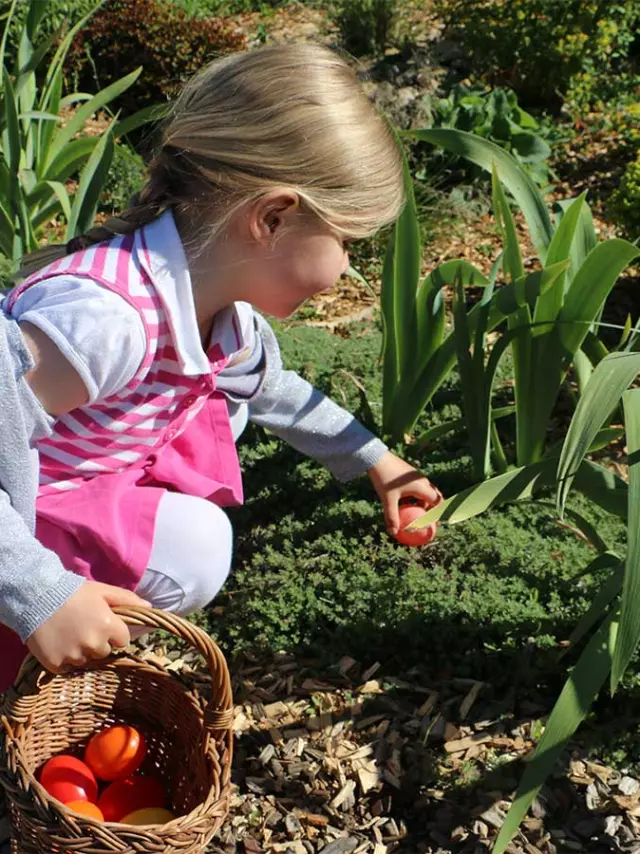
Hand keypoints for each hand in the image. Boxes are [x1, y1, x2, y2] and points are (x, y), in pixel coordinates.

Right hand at [26, 582, 148, 674]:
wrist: (36, 596)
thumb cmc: (74, 592)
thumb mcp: (103, 591)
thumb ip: (127, 600)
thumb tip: (149, 607)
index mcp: (109, 626)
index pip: (122, 641)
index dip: (113, 633)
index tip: (102, 623)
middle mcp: (94, 644)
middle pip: (104, 652)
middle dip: (97, 642)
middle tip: (82, 627)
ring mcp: (74, 656)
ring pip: (85, 661)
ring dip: (80, 651)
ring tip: (68, 633)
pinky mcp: (56, 664)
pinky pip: (67, 668)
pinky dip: (64, 659)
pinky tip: (58, 643)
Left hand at [368, 451, 442, 536]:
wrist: (377, 458)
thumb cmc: (384, 479)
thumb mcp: (387, 500)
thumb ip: (392, 517)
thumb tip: (393, 533)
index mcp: (421, 487)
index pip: (437, 502)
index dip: (438, 513)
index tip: (435, 523)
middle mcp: (422, 480)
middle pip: (434, 496)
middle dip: (433, 508)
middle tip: (428, 519)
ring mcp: (415, 476)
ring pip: (425, 491)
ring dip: (423, 502)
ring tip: (414, 512)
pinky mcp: (408, 473)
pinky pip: (417, 486)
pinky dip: (415, 496)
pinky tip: (403, 501)